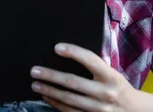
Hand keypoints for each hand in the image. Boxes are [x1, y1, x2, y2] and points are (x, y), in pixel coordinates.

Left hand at [30, 43, 152, 111]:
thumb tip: (66, 54)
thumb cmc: (118, 88)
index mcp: (111, 76)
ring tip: (35, 84)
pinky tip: (46, 97)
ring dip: (49, 91)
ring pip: (69, 100)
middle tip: (34, 71)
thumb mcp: (112, 75)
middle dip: (51, 76)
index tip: (56, 47)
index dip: (73, 52)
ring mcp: (100, 109)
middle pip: (73, 82)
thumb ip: (95, 67)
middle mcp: (106, 93)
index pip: (90, 60)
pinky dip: (56, 104)